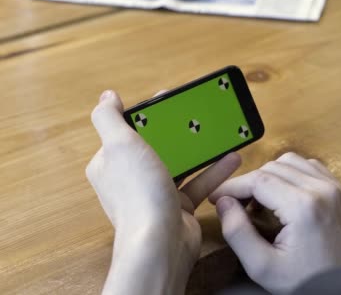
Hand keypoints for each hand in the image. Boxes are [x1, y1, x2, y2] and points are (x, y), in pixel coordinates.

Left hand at [86, 90, 240, 294]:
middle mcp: (132, 179)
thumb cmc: (138, 193)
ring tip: (221, 133)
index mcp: (111, 164)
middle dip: (178, 131)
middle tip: (198, 114)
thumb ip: (109, 118)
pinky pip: (199, 183)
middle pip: (157, 146)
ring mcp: (156, 193)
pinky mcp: (180, 206)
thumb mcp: (119, 145)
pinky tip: (232, 158)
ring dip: (201, 149)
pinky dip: (215, 171)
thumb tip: (108, 97)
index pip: (127, 133)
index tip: (169, 99)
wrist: (160, 243)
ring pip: (182, 164)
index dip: (148, 116)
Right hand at [209, 152, 340, 292]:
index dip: (232, 186)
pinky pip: (310, 167)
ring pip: (291, 161)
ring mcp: (335, 187)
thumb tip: (222, 202)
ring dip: (270, 175)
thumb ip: (237, 232)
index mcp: (304, 206)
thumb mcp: (263, 266)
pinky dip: (291, 174)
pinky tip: (283, 196)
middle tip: (236, 205)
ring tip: (260, 201)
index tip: (215, 196)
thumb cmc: (307, 281)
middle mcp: (322, 189)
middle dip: (249, 182)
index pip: (258, 180)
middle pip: (273, 167)